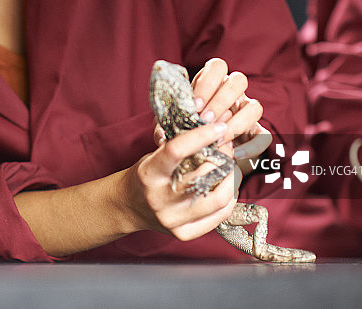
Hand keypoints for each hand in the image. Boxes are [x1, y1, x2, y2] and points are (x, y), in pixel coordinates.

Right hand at [127, 121, 240, 239]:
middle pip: (202, 176)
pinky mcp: (183, 233)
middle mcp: (159, 198)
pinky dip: (230, 199)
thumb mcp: (154, 156)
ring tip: (232, 168)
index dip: (200, 136)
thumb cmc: (146, 176)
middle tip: (227, 148)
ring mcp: (172, 218)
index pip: (176, 150)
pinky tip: (228, 187)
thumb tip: (212, 131)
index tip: (218, 127)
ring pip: (218, 199)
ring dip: (232, 180)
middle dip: (223, 158)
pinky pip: (219, 216)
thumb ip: (178, 147)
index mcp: (149, 174)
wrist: (128, 206)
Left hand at [152, 58, 272, 172]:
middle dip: (221, 101)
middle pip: (239, 81)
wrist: (195, 152)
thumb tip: (162, 139)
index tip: (195, 104)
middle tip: (204, 119)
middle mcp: (233, 93)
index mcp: (213, 83)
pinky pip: (263, 135)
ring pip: (255, 106)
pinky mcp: (254, 133)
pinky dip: (251, 145)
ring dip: (237, 122)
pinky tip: (234, 154)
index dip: (207, 82)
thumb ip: (165, 126)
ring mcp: (246, 111)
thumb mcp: (171, 124)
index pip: (218, 67)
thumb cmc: (181, 130)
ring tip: (217, 138)